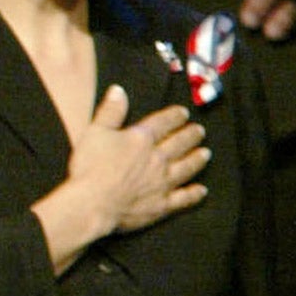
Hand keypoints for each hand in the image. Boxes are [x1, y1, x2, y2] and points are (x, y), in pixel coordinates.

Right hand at [33, 87, 207, 273]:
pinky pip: (183, 198)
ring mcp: (162, 182)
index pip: (163, 123)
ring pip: (186, 168)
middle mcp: (157, 159)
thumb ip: (110, 111)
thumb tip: (119, 91)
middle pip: (180, 144)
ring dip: (197, 159)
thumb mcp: (94, 132)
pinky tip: (201, 190)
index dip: (175, 116)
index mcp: (141, 139)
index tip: (183, 113)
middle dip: (191, 135)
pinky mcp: (161, 204)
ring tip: (205, 153)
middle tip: (200, 130)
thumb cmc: (90, 167)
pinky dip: (194, 194)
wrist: (93, 203)